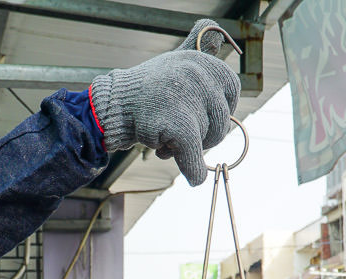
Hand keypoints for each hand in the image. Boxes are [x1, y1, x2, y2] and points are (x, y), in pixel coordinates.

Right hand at [89, 19, 240, 185]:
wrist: (115, 105)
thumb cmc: (148, 88)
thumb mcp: (177, 60)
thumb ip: (200, 49)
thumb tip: (217, 34)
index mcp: (202, 61)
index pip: (231, 91)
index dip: (222, 111)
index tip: (206, 119)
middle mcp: (198, 75)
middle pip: (220, 121)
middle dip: (205, 136)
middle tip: (180, 135)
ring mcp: (188, 100)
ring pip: (206, 140)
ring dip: (188, 149)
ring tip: (166, 138)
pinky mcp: (179, 126)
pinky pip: (194, 156)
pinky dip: (194, 171)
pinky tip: (194, 178)